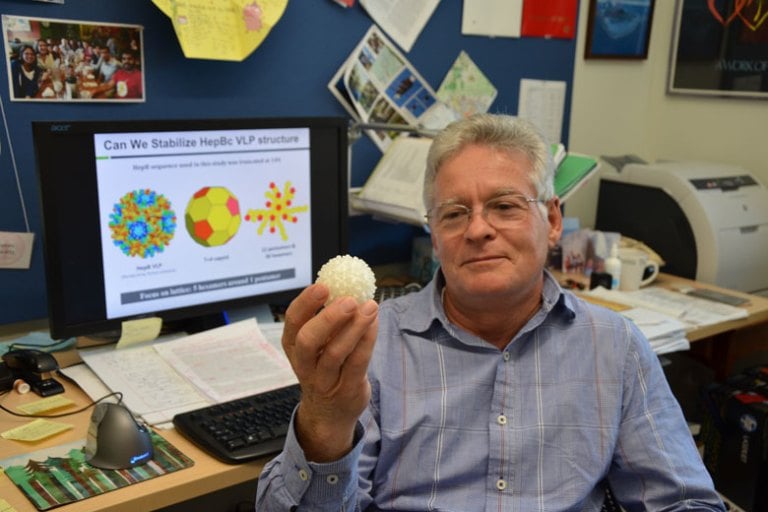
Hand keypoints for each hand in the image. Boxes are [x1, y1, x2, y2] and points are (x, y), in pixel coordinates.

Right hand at [282, 283, 377, 460]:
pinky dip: (367, 341)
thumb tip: (346, 283)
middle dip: (328, 317)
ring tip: (370, 307)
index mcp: (293, 347)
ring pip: (335, 353)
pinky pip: (357, 363)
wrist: (329, 414)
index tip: (323, 286)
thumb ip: (326, 320)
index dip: (306, 303)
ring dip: (354, 328)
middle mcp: (304, 364)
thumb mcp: (316, 347)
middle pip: (308, 340)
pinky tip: (374, 323)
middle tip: (348, 299)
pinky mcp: (347, 389)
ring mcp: (324, 380)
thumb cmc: (324, 368)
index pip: (293, 322)